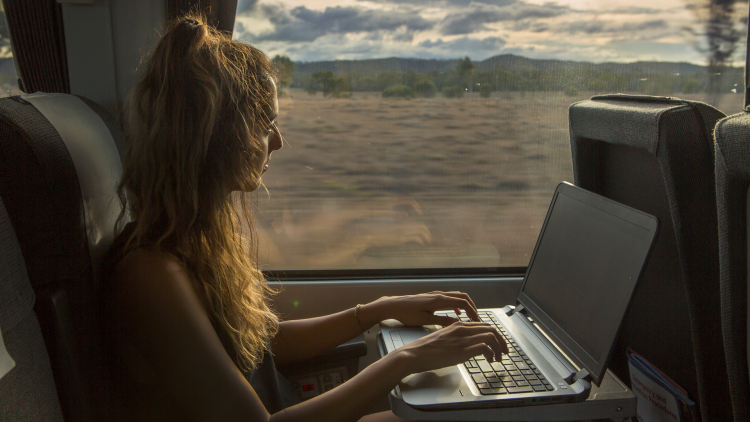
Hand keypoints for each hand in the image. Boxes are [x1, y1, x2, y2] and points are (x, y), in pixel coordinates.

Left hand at [364, 291, 480, 327]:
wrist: (393, 306)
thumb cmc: (407, 314)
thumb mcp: (425, 321)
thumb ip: (442, 321)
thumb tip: (458, 323)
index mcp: (438, 300)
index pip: (462, 303)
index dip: (472, 312)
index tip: (477, 321)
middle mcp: (438, 295)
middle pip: (462, 297)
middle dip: (472, 307)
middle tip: (477, 319)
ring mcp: (435, 295)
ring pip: (456, 296)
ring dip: (465, 305)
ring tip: (470, 317)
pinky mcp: (431, 298)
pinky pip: (449, 298)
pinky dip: (456, 304)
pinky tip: (456, 313)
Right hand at [393, 322, 508, 374]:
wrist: (414, 354)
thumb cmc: (424, 350)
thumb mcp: (442, 340)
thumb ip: (454, 339)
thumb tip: (463, 346)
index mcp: (457, 326)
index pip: (483, 325)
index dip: (494, 335)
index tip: (498, 344)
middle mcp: (462, 329)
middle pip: (491, 329)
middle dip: (501, 341)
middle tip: (504, 351)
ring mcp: (462, 339)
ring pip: (491, 336)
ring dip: (499, 348)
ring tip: (498, 358)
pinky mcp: (462, 350)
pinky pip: (485, 347)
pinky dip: (491, 354)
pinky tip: (489, 360)